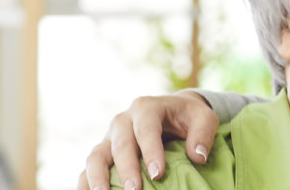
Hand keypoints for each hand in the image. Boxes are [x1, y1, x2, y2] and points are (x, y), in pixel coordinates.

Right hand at [76, 93, 219, 189]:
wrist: (172, 111)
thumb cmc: (188, 117)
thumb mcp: (204, 118)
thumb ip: (203, 134)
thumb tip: (198, 157)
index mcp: (147, 108)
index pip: (146, 129)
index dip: (151, 151)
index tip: (158, 174)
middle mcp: (123, 121)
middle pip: (121, 145)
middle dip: (126, 169)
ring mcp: (109, 137)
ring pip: (96, 156)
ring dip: (98, 178)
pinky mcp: (103, 151)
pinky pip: (89, 167)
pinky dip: (85, 182)